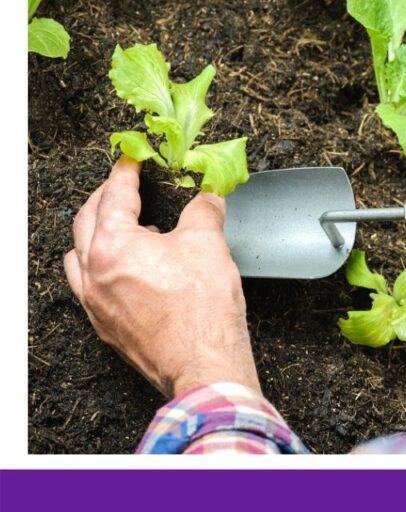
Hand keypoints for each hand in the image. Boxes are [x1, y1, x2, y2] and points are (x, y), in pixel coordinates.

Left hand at [64, 157, 259, 397]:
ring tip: (124, 230)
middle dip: (105, 198)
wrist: (204, 364)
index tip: (133, 159)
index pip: (114, 194)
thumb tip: (208, 197)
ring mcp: (95, 303)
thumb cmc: (203, 311)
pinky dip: (102, 268)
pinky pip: (89, 287)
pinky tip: (130, 270)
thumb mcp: (209, 244)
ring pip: (78, 257)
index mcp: (112, 245)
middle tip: (125, 186)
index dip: (126, 171)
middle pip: (86, 221)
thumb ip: (204, 211)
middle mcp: (93, 273)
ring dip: (96, 236)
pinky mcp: (106, 326)